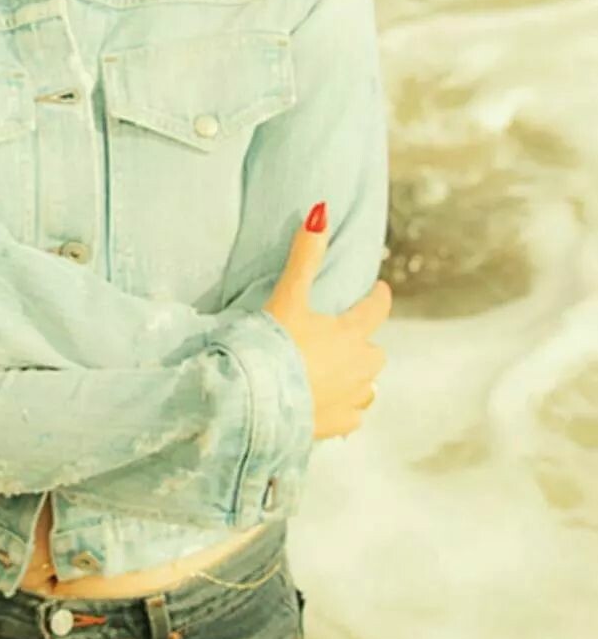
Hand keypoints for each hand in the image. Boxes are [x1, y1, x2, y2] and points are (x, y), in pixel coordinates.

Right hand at [263, 202, 391, 440]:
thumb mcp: (288, 296)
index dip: (378, 296)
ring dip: (357, 377)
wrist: (257, 401)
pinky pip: (352, 416)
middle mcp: (360, 367)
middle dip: (363, 343)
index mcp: (351, 334)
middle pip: (374, 351)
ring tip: (337, 372)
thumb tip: (321, 212)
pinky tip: (328, 405)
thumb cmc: (274, 345)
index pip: (376, 309)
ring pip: (367, 386)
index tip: (380, 289)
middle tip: (344, 336)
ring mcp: (351, 399)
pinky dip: (344, 408)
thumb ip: (305, 256)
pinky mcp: (338, 426)